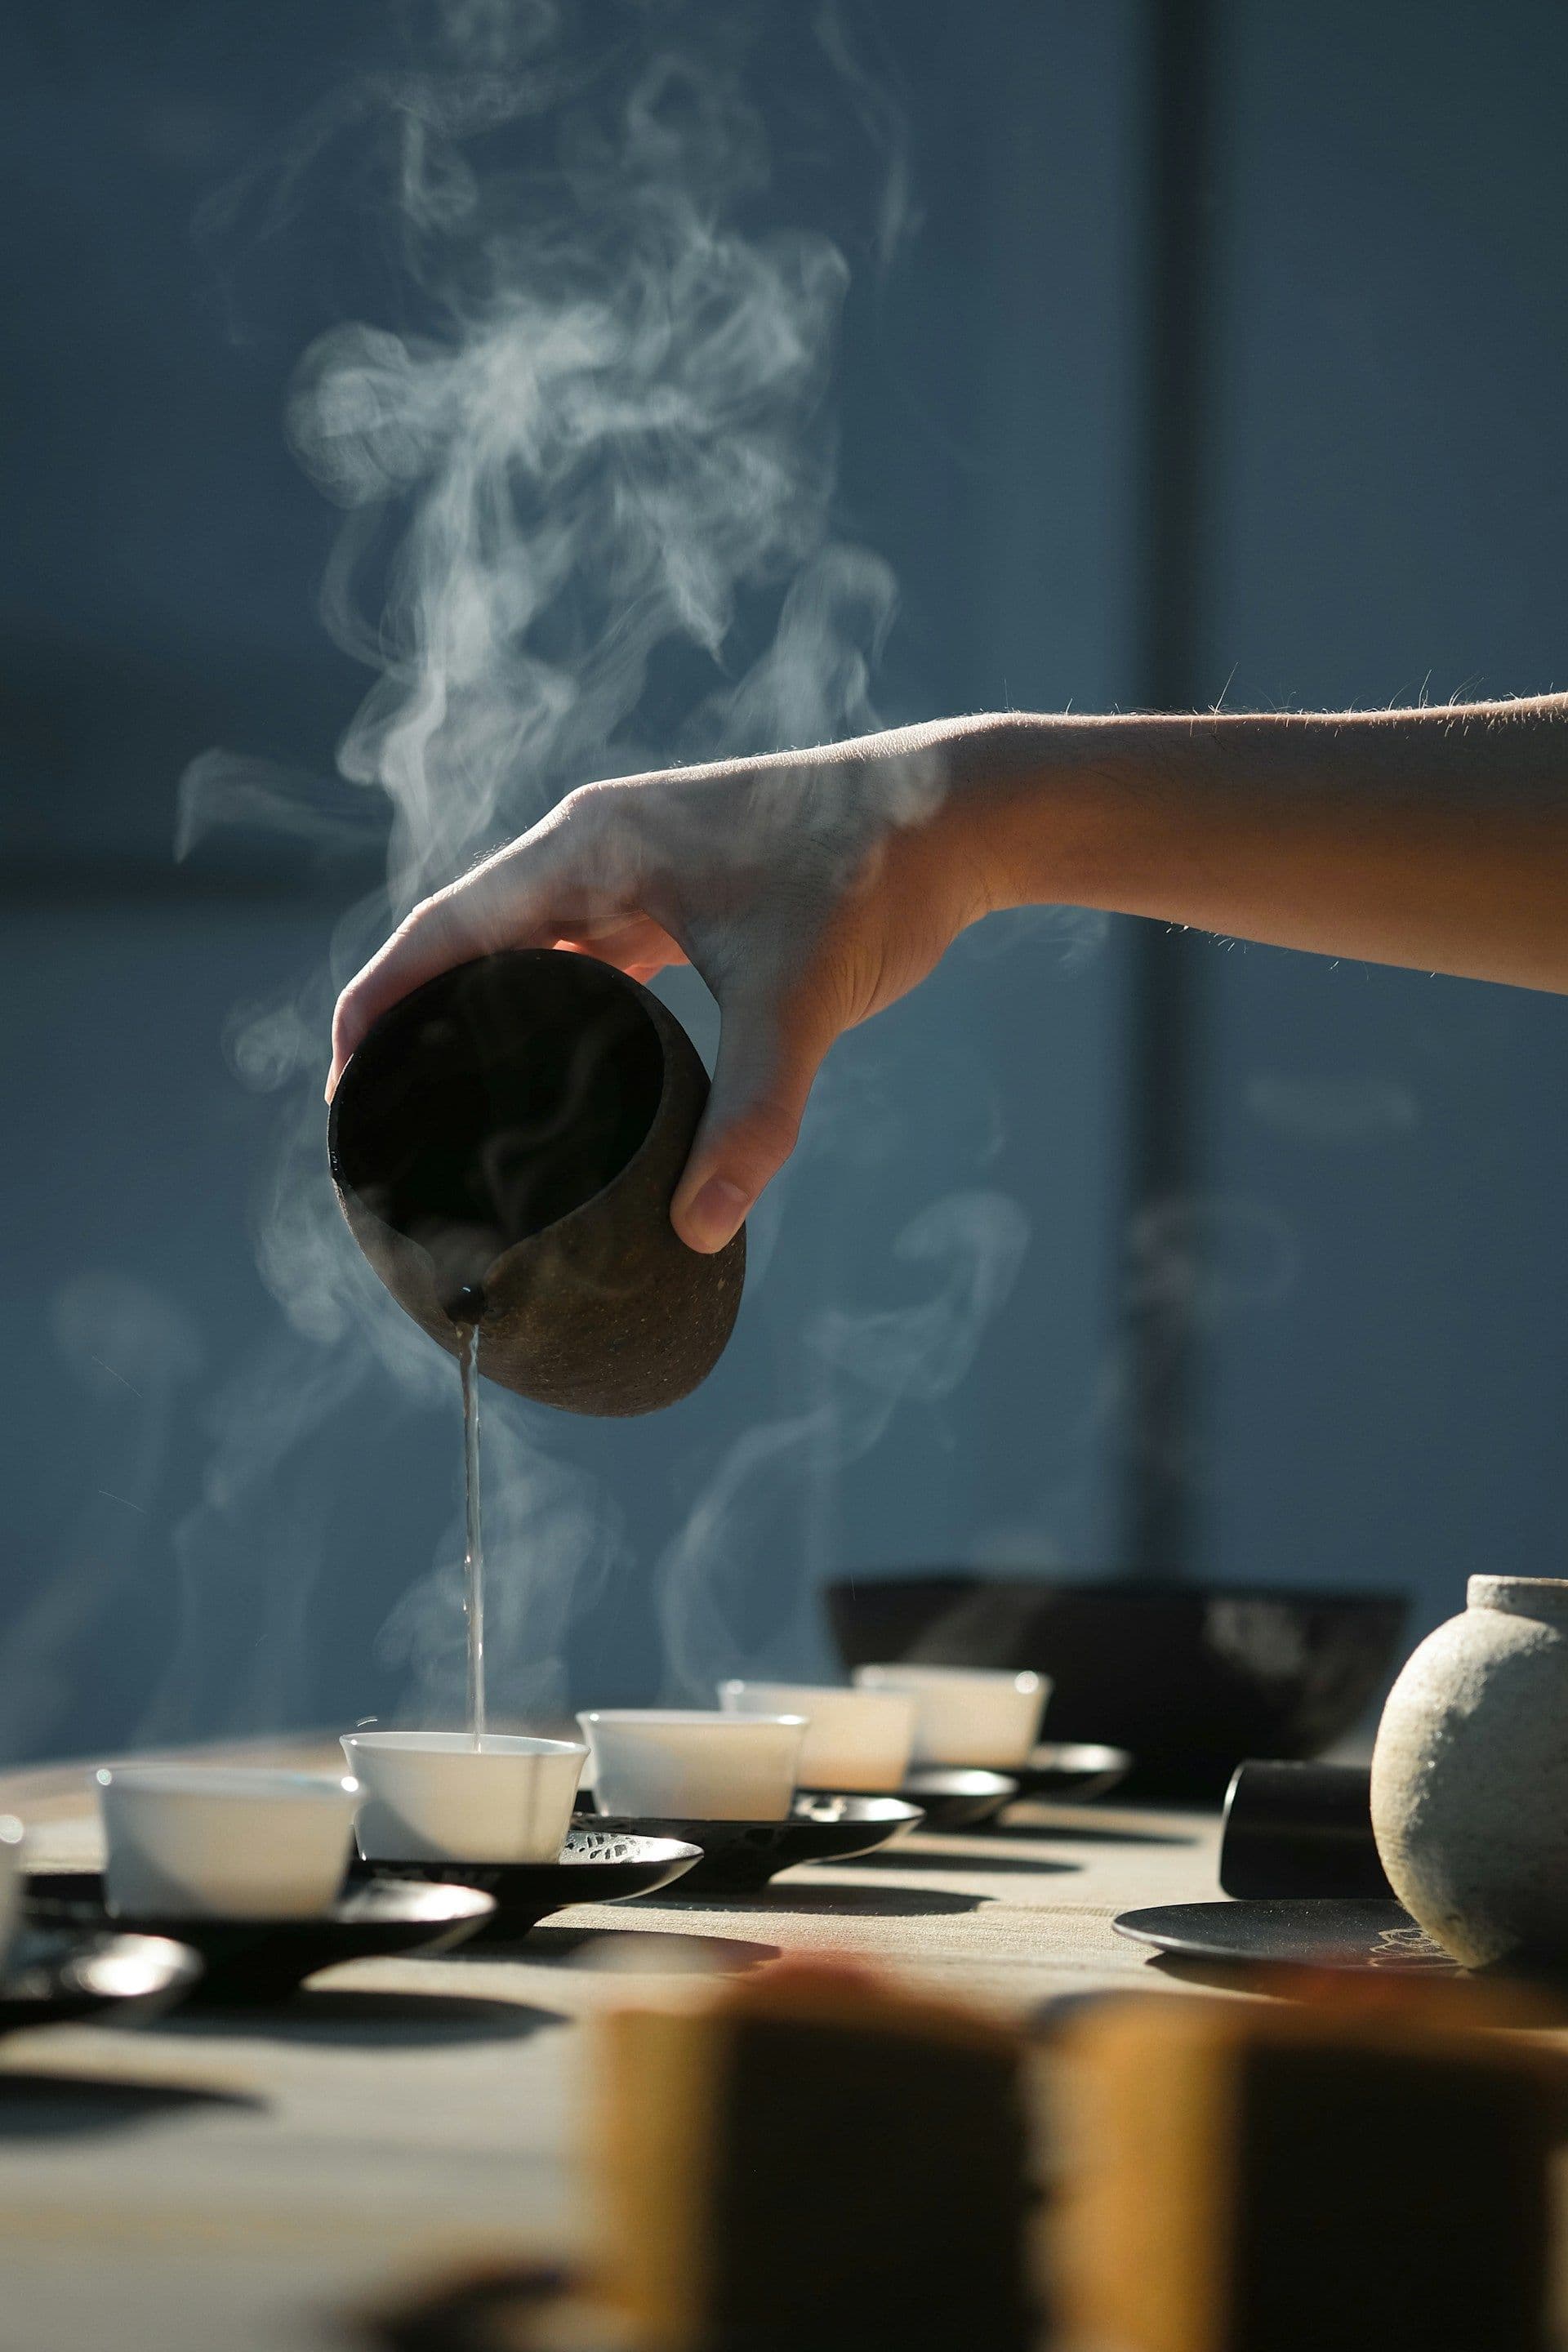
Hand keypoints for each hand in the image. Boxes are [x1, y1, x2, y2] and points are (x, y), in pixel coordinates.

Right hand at [328, 719, 1009, 1251]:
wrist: (959, 815)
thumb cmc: (872, 880)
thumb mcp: (799, 1004)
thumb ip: (751, 1119)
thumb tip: (698, 1229)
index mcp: (589, 846)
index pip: (443, 929)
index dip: (379, 1005)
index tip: (343, 1089)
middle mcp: (596, 846)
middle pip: (469, 941)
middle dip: (419, 1023)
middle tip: (384, 1122)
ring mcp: (637, 866)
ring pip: (528, 947)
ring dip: (483, 1015)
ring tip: (447, 1107)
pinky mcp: (679, 891)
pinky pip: (585, 951)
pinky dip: (553, 1007)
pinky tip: (548, 1072)